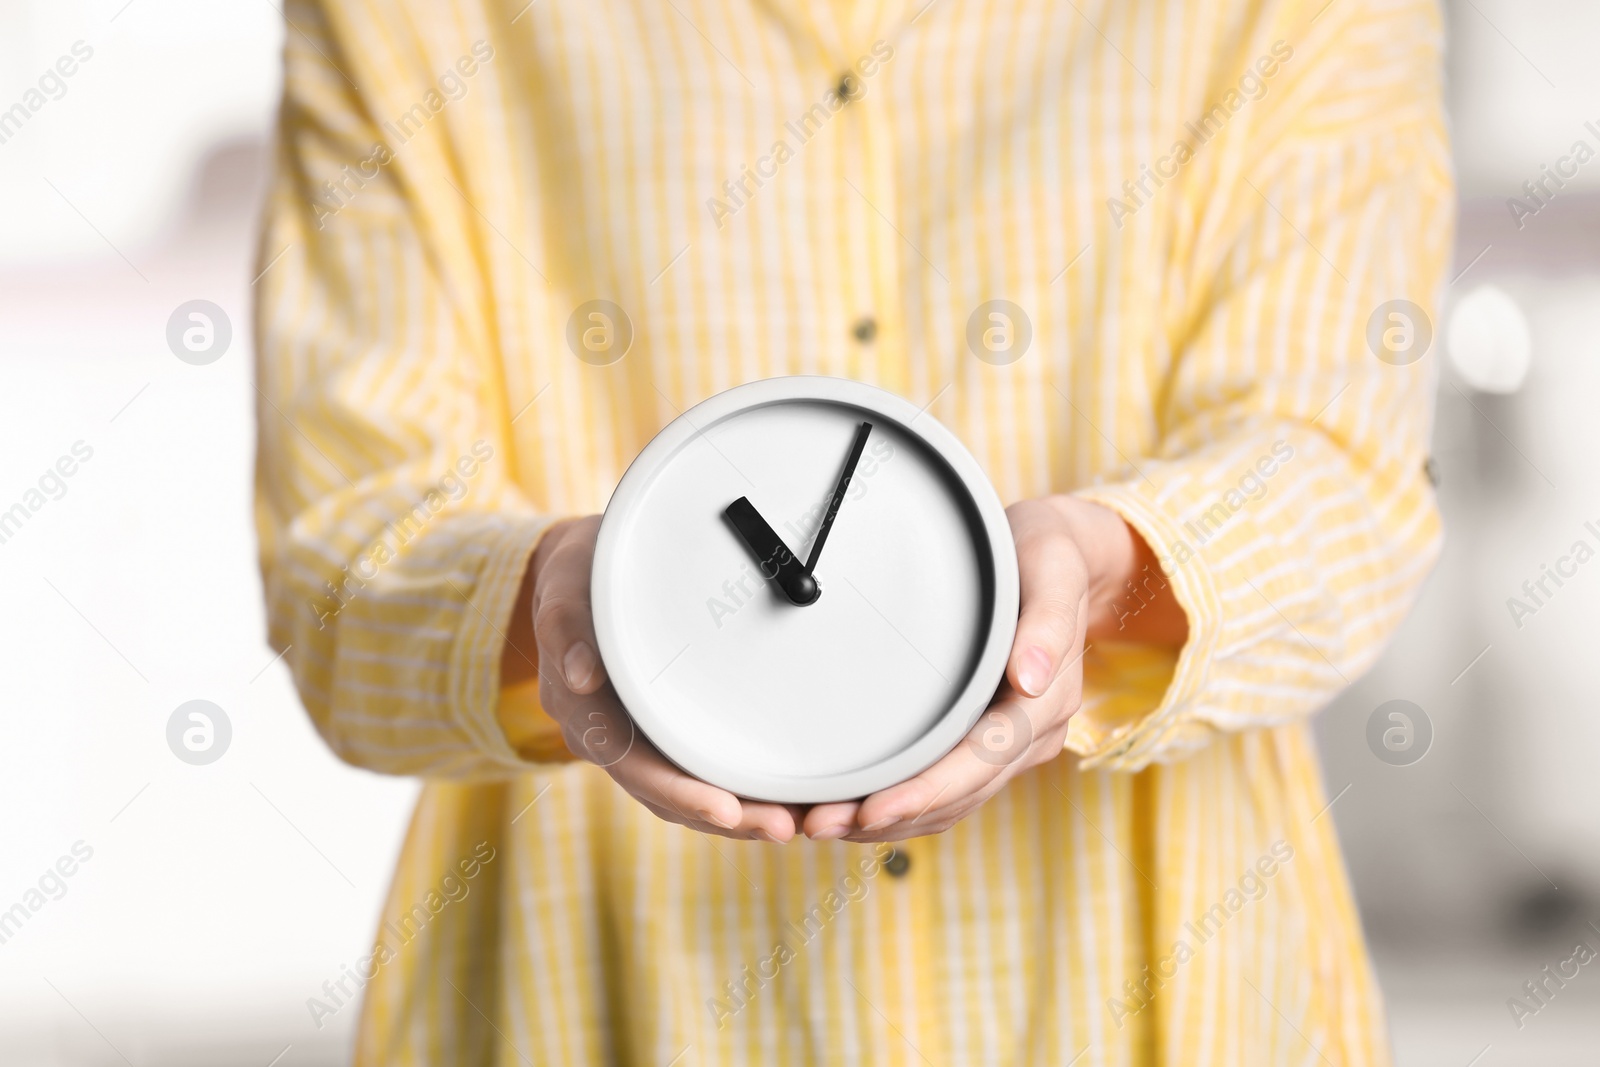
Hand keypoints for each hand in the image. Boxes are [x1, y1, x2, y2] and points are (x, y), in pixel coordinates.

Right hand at [504, 516, 806, 841]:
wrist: (586, 575)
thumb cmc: (582, 576)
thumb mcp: (567, 586)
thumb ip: (566, 626)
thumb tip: (580, 676)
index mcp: (583, 713)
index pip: (633, 766)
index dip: (679, 792)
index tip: (725, 808)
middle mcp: (609, 740)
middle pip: (668, 796)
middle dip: (726, 817)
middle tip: (783, 826)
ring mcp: (638, 742)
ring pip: (688, 795)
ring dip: (740, 815)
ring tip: (795, 822)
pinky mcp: (665, 735)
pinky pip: (700, 775)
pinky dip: (738, 793)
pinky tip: (782, 799)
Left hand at [800, 495, 1187, 842]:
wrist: (1064, 558)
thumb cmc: (1048, 556)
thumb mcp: (1054, 569)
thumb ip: (1048, 622)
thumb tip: (1031, 679)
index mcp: (1046, 702)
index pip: (981, 760)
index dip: (926, 791)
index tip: (872, 809)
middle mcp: (1032, 735)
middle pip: (958, 795)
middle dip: (890, 816)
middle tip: (818, 824)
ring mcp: (1012, 745)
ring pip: (950, 804)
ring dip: (888, 821)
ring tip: (820, 823)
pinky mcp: (989, 742)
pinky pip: (948, 790)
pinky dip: (903, 806)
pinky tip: (855, 807)